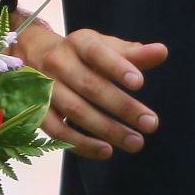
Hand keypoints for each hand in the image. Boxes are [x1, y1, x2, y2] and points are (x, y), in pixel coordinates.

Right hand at [25, 24, 168, 159]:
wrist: (33, 55)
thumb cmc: (81, 55)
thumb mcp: (104, 47)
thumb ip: (133, 54)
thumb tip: (161, 52)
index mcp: (78, 43)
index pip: (96, 52)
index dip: (117, 67)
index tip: (140, 84)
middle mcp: (58, 62)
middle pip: (89, 86)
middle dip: (122, 106)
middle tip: (151, 123)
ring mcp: (44, 87)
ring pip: (75, 110)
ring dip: (106, 129)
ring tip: (135, 142)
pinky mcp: (37, 110)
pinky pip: (57, 130)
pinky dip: (81, 143)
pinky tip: (106, 151)